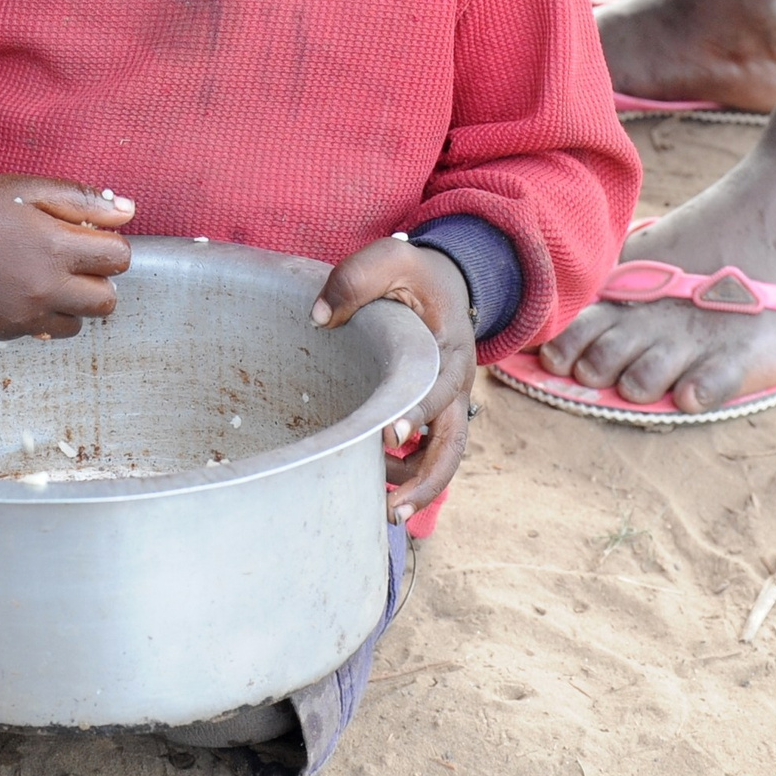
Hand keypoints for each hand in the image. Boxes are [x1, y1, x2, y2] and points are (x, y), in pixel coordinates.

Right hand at [0, 175, 134, 338]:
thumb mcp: (29, 187)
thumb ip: (83, 200)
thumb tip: (129, 212)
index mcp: (54, 247)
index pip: (119, 259)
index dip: (109, 244)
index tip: (88, 236)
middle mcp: (43, 289)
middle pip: (107, 300)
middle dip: (98, 278)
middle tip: (72, 259)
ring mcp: (22, 315)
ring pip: (79, 323)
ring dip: (74, 302)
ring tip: (47, 276)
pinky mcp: (3, 331)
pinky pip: (44, 332)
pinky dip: (43, 314)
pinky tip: (21, 289)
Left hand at [312, 236, 475, 524]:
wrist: (443, 281)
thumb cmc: (412, 272)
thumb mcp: (388, 260)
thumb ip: (355, 279)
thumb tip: (320, 317)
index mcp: (448, 348)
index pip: (439, 388)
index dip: (417, 413)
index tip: (389, 437)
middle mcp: (455, 383)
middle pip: (452, 443)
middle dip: (426, 480)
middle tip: (392, 511)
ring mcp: (446, 403)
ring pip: (443, 456)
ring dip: (417, 488)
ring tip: (384, 515)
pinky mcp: (431, 412)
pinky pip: (426, 452)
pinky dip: (407, 474)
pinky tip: (374, 489)